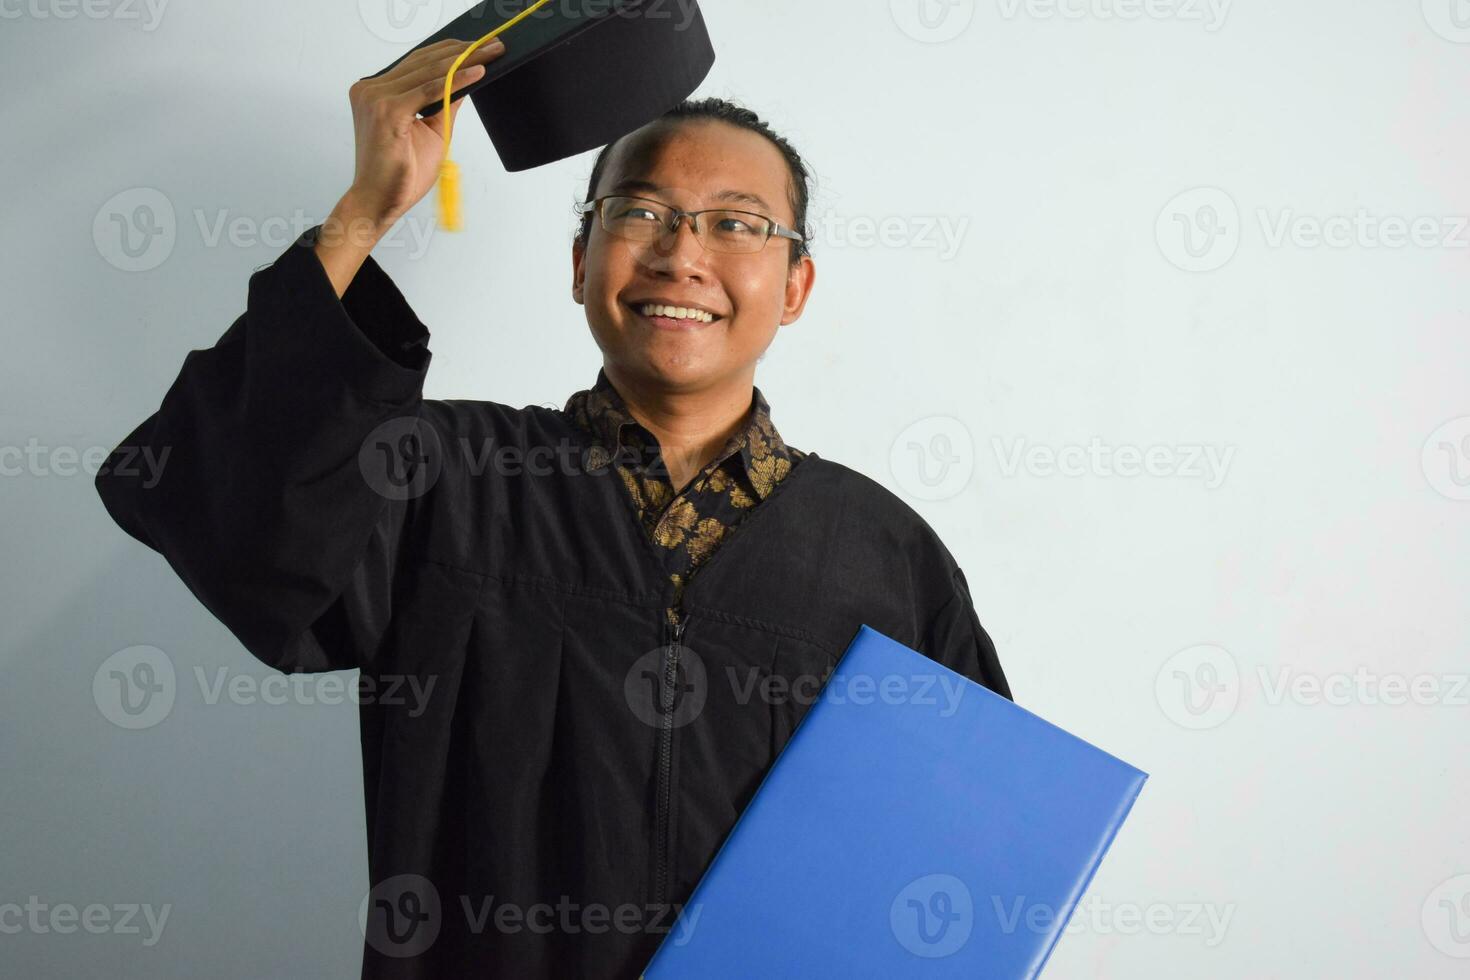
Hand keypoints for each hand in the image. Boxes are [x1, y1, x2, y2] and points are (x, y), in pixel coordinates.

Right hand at [342, 38, 507, 227]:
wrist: (378, 201)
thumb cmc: (400, 173)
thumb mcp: (432, 131)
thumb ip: (444, 103)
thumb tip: (467, 79)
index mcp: (376, 91)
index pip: (417, 62)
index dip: (449, 51)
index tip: (479, 46)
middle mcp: (371, 89)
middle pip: (424, 61)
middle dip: (462, 51)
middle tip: (493, 45)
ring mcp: (375, 98)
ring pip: (428, 72)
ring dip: (464, 61)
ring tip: (491, 54)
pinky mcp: (386, 111)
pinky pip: (429, 90)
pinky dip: (455, 80)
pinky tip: (477, 72)